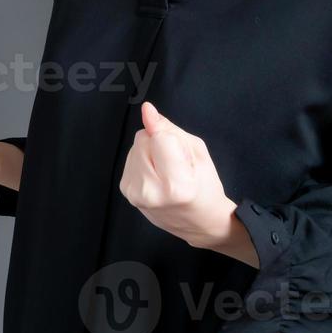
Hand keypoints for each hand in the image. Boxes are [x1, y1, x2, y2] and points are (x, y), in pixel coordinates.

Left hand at [118, 100, 236, 250]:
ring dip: (149, 151)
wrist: (200, 222)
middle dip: (158, 142)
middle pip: (143, 138)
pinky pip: (130, 158)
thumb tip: (147, 111)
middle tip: (176, 163)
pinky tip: (156, 175)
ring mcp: (135, 194)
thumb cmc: (204, 187)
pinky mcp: (127, 192)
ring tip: (166, 170)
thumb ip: (170, 130)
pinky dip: (142, 160)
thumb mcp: (197, 152)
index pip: (159, 137)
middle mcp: (150, 192)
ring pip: (135, 146)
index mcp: (176, 186)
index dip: (172, 137)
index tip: (182, 153)